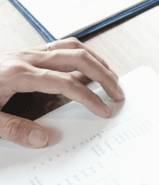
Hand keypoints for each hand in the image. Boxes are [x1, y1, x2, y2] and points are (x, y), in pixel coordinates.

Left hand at [0, 38, 124, 147]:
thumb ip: (13, 129)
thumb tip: (44, 139)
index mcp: (19, 74)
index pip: (66, 83)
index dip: (89, 98)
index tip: (104, 110)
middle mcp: (28, 58)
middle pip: (77, 58)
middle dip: (103, 75)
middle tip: (118, 93)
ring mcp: (29, 52)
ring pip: (72, 47)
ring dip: (96, 60)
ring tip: (111, 77)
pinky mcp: (28, 52)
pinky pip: (62, 46)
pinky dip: (82, 54)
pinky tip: (88, 66)